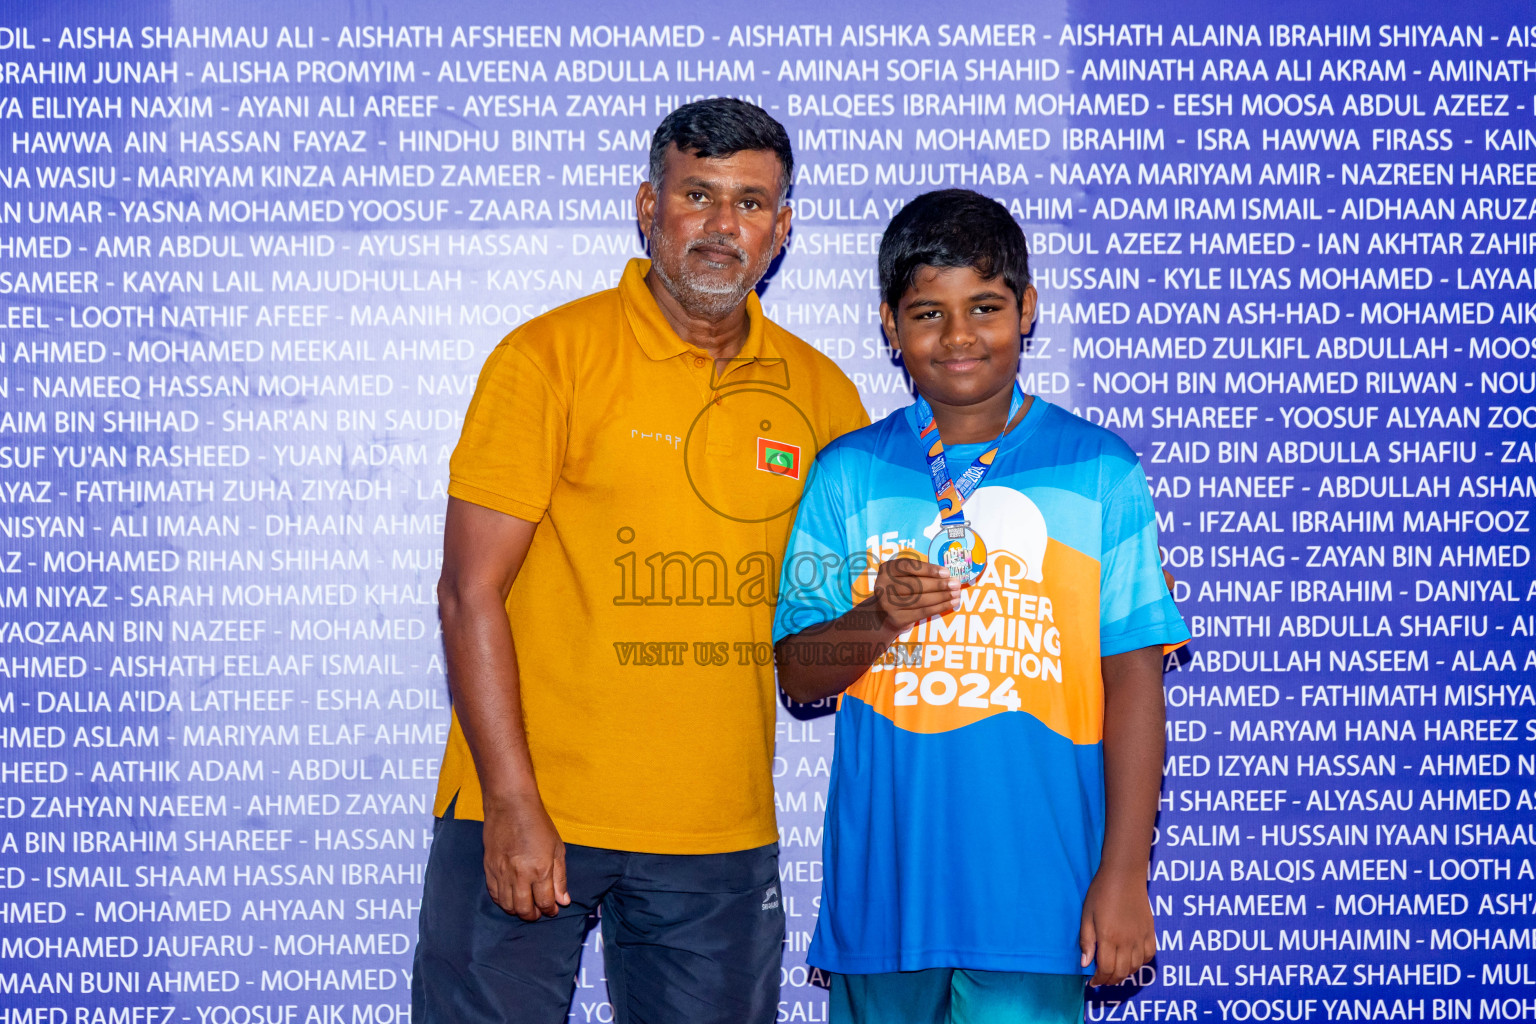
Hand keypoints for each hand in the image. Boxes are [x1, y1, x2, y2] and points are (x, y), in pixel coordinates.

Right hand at [482, 794, 570, 921]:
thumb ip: (560, 877)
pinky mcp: (489, 869)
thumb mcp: (557, 848)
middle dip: (533, 915)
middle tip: (538, 913)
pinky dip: (503, 901)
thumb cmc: (538, 824)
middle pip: (524, 909)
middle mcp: (520, 875)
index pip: (545, 902)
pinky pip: (494, 894)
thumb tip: (563, 901)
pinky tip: (511, 898)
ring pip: (507, 905)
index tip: (553, 910)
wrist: (510, 805)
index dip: (550, 910)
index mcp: (540, 869)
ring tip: (525, 907)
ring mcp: (502, 873)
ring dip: (518, 911)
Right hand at [869, 557, 960, 634]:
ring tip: (956, 594)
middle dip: (939, 585)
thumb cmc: (901, 588)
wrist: (885, 613)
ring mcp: (888, 604)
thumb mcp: (905, 576)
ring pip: (921, 599)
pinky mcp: (896, 618)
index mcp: (887, 570)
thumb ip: (921, 573)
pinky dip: (939, 607)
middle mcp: (884, 586)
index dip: (929, 569)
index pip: (909, 567)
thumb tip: (948, 575)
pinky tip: (951, 604)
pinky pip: (922, 612)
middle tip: (956, 584)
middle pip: (916, 585)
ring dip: (942, 597)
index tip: (946, 572)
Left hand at [1079, 870, 1155, 985]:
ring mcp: (1141, 936)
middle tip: (1102, 980)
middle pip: (1122, 971)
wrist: (1124, 875)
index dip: (1099, 979)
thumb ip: (1087, 940)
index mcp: (1109, 937)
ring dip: (1125, 974)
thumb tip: (1085, 963)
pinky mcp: (1150, 931)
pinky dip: (1141, 963)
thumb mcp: (1087, 915)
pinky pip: (1149, 955)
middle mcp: (1127, 941)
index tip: (1092, 982)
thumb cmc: (1101, 892)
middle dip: (1110, 980)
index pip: (1106, 969)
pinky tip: (1132, 960)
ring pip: (1136, 966)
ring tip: (1115, 972)